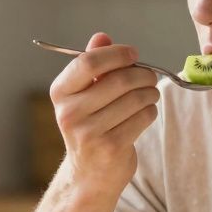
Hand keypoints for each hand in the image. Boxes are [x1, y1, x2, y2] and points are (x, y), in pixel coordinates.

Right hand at [49, 32, 159, 197]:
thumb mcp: (85, 94)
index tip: (133, 54)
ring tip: (150, 95)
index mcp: (60, 93)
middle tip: (150, 76)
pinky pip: (143, 117)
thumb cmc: (90, 126)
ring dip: (151, 93)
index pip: (88, 62)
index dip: (116, 54)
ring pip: (136, 98)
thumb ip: (93, 64)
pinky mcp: (111, 147)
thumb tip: (102, 36)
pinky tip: (144, 114)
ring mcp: (89, 132)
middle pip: (119, 80)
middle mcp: (70, 113)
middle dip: (143, 74)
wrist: (89, 175)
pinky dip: (150, 111)